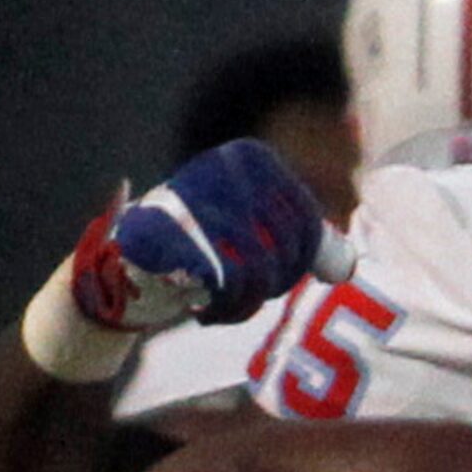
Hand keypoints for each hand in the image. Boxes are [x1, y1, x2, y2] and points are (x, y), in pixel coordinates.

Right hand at [70, 137, 325, 333]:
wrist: (126, 266)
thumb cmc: (201, 249)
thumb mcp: (251, 227)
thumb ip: (292, 232)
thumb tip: (345, 262)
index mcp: (250, 160)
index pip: (306, 215)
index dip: (309, 254)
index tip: (290, 272)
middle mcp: (225, 172)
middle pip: (288, 243)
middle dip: (278, 280)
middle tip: (252, 291)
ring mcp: (198, 203)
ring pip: (261, 267)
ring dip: (250, 299)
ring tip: (231, 302)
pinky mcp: (176, 238)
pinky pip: (228, 284)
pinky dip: (227, 308)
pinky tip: (211, 310)